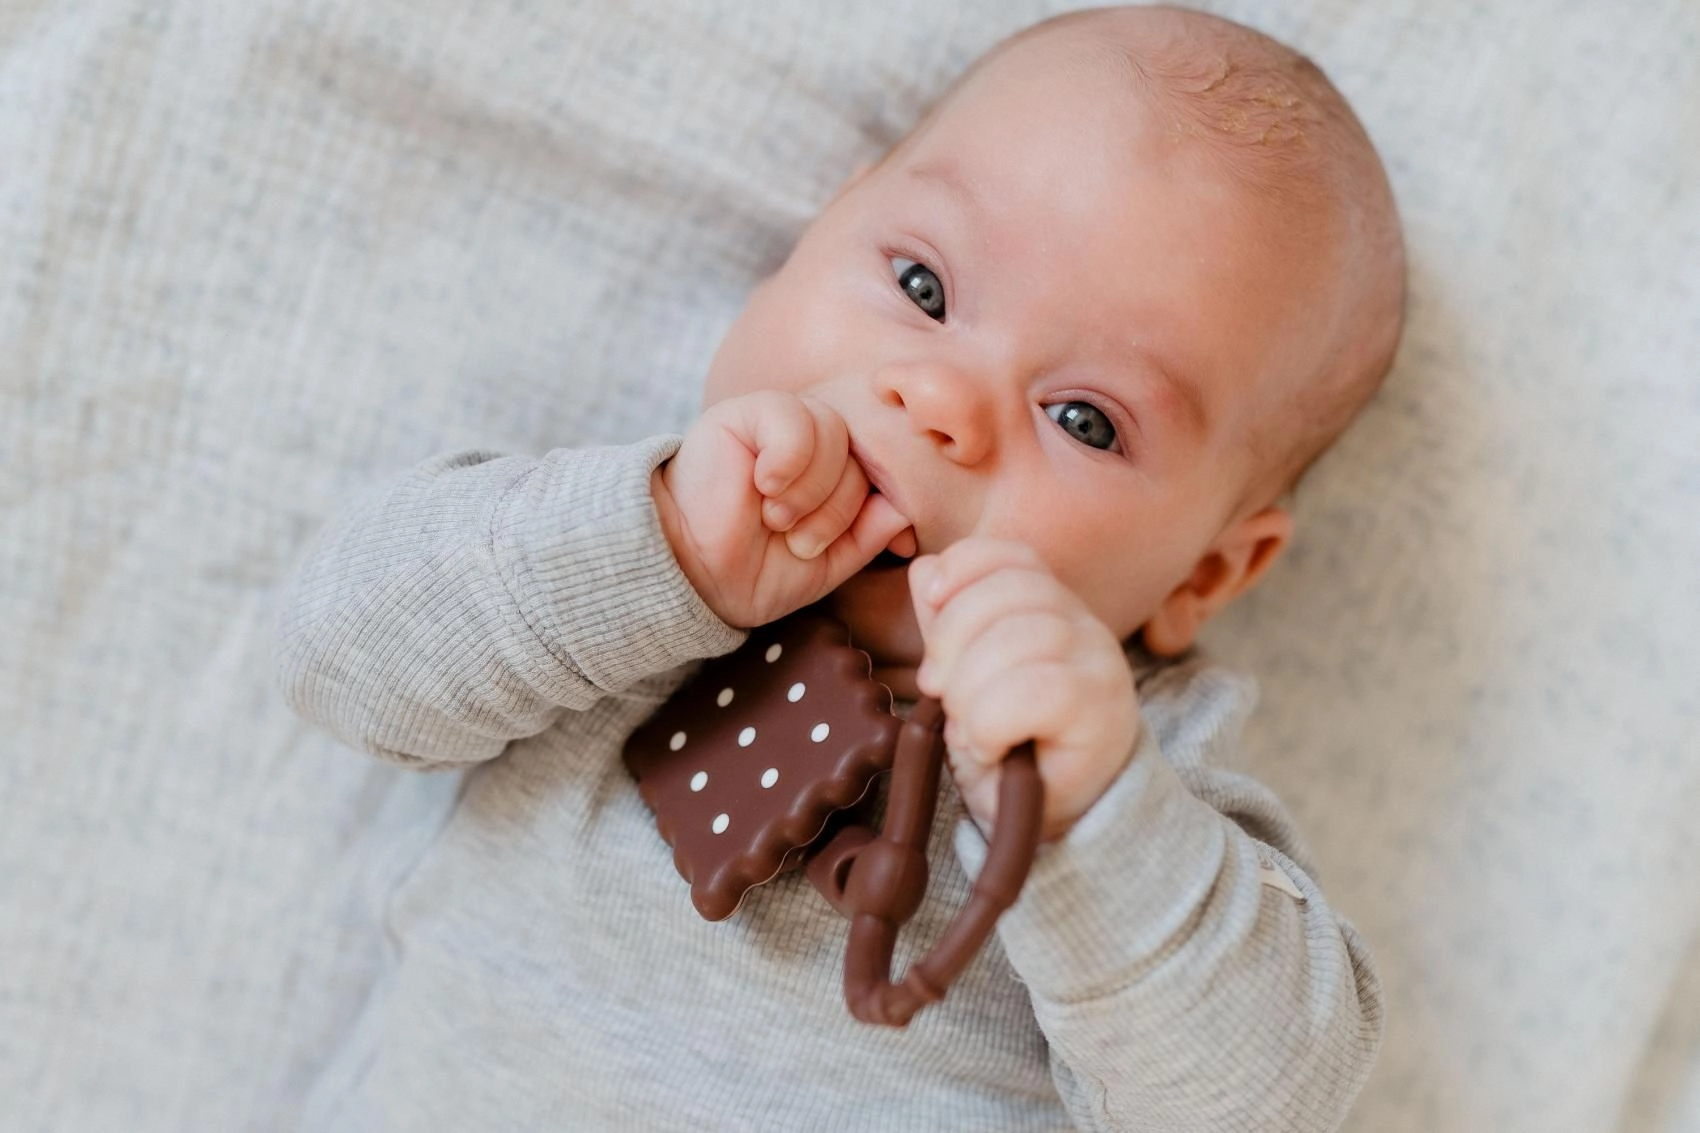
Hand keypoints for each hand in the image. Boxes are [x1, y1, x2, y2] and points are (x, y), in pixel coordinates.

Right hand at [654, 391, 914, 627]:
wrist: (692, 576)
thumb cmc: (755, 571)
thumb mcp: (827, 564)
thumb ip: (869, 534)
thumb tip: (903, 506)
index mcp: (834, 473)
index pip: (881, 472)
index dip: (862, 511)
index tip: (821, 547)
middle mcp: (813, 443)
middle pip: (861, 455)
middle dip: (834, 509)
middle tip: (792, 537)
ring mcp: (782, 423)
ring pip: (835, 434)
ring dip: (810, 489)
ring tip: (774, 517)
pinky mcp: (749, 412)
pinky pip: (795, 417)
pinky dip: (788, 459)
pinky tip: (762, 485)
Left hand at [909, 537, 1139, 840]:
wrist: (1044, 819)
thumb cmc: (1005, 744)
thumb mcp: (963, 677)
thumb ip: (947, 624)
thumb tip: (925, 571)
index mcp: (1047, 606)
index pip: (1011, 554)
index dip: (962, 567)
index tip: (929, 602)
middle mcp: (1083, 625)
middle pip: (1008, 591)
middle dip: (952, 641)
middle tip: (940, 692)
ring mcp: (1100, 665)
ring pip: (1020, 640)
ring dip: (970, 692)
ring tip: (969, 728)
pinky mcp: (1103, 712)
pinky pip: (1037, 691)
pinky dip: (994, 722)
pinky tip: (991, 746)